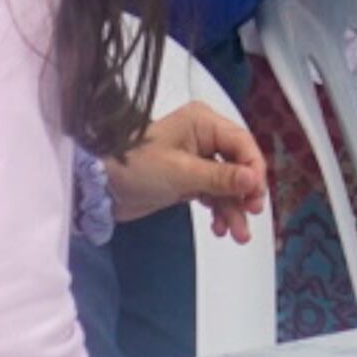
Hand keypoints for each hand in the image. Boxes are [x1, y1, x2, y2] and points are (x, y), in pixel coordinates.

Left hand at [109, 101, 267, 238]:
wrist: (99, 187)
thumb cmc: (136, 167)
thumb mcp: (181, 172)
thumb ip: (220, 177)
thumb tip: (253, 179)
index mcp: (203, 122)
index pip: (242, 142)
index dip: (254, 168)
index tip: (256, 195)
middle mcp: (203, 137)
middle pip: (238, 164)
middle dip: (245, 193)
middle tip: (250, 214)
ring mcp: (196, 160)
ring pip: (228, 184)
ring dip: (233, 208)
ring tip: (236, 234)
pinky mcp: (188, 180)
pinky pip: (213, 194)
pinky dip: (219, 210)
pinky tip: (220, 228)